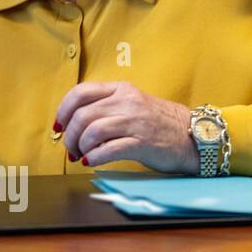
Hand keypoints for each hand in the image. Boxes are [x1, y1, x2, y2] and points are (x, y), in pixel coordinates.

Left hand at [56, 82, 196, 173]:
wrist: (192, 136)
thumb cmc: (159, 123)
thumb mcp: (133, 104)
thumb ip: (106, 107)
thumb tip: (70, 122)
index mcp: (123, 90)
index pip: (81, 93)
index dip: (63, 110)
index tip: (60, 126)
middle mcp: (128, 102)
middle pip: (82, 116)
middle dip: (69, 137)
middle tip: (71, 149)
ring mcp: (136, 122)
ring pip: (91, 132)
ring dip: (80, 148)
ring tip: (83, 156)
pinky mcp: (142, 143)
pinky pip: (107, 150)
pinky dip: (94, 158)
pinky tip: (92, 161)